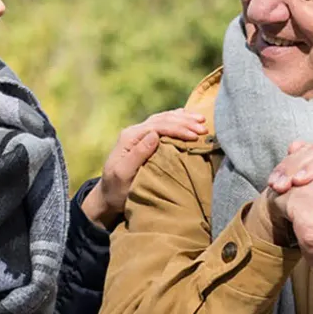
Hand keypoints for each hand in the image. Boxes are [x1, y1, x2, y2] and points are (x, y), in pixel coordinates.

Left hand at [82, 109, 206, 227]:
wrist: (108, 196)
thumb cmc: (116, 190)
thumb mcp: (123, 174)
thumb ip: (138, 154)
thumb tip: (155, 135)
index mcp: (130, 137)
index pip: (158, 126)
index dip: (178, 129)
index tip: (196, 136)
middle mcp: (134, 132)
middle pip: (163, 119)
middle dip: (185, 122)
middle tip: (205, 127)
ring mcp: (139, 134)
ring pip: (164, 119)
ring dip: (184, 118)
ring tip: (202, 119)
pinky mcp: (144, 139)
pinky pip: (163, 123)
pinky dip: (177, 119)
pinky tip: (188, 117)